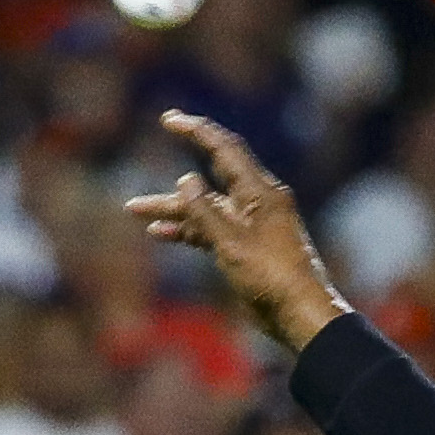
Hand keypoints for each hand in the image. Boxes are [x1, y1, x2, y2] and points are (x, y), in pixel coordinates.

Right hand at [124, 112, 349, 354]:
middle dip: (180, 164)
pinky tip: (158, 233)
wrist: (300, 314)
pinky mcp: (245, 248)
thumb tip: (185, 179)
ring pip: (206, 209)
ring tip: (134, 210)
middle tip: (161, 137)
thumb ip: (205, 212)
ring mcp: (250, 226)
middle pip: (211, 178)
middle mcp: (256, 203)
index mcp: (260, 193)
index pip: (225, 150)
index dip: (197, 131)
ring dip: (173, 210)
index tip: (170, 119)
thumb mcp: (232, 243)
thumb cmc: (272, 277)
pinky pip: (211, 231)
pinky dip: (187, 231)